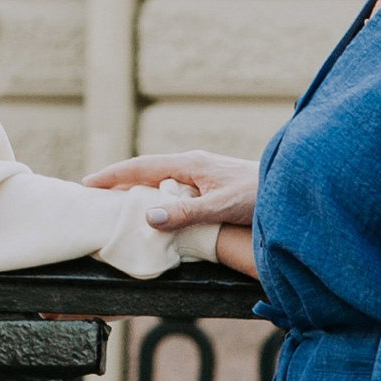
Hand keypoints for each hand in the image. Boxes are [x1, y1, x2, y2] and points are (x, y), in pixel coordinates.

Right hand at [87, 149, 258, 252]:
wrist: (293, 187)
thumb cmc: (261, 195)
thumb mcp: (222, 206)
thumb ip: (187, 213)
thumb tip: (149, 216)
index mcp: (190, 164)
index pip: (141, 167)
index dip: (113, 175)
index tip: (87, 183)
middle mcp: (193, 164)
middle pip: (146, 170)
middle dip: (119, 179)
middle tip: (93, 193)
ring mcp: (203, 172)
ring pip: (160, 178)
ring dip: (137, 187)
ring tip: (117, 200)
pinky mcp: (211, 182)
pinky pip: (173, 186)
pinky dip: (156, 193)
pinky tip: (156, 206)